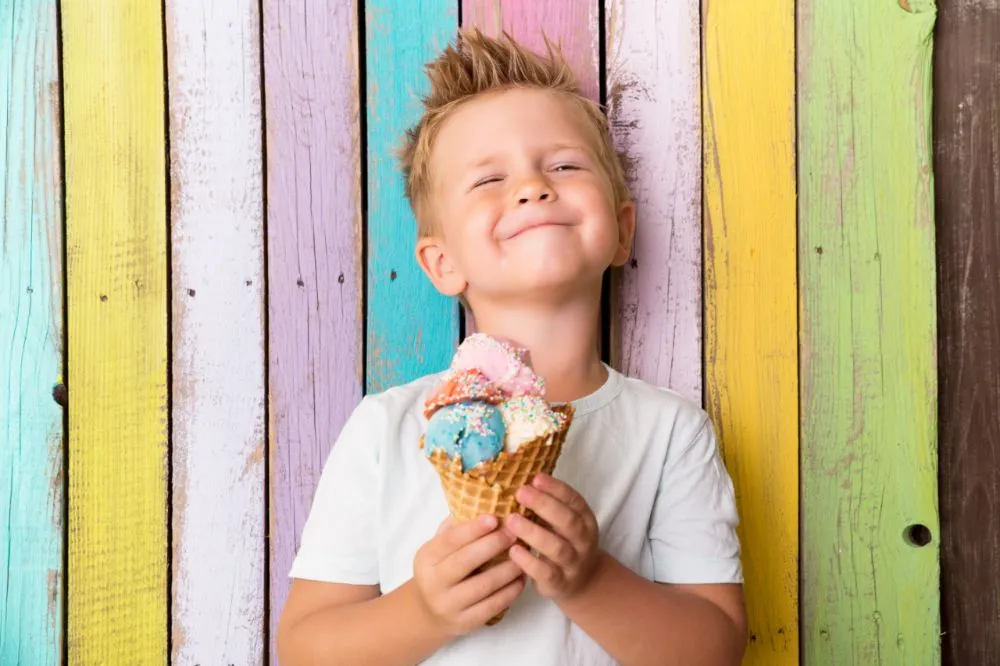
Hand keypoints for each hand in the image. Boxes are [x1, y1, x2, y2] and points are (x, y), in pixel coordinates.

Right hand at [412, 515, 525, 636]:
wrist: (429, 613)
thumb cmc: (442, 568)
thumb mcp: (440, 546)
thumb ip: (457, 525)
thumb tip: (482, 497)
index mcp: (426, 558)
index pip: (450, 540)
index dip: (473, 529)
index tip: (495, 517)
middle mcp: (434, 583)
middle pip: (465, 562)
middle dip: (493, 545)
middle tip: (514, 532)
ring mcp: (449, 606)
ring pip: (483, 586)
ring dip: (508, 568)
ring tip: (524, 554)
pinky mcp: (466, 623)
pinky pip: (493, 606)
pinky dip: (511, 591)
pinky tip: (522, 578)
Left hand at [505, 474, 599, 601]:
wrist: (583, 582)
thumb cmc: (565, 543)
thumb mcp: (564, 523)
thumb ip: (548, 507)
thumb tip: (518, 482)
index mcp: (585, 520)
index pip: (574, 500)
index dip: (556, 488)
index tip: (536, 478)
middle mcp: (583, 541)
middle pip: (568, 521)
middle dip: (544, 505)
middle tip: (521, 493)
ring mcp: (573, 563)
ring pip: (557, 547)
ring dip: (533, 532)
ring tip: (511, 520)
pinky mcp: (560, 583)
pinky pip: (546, 573)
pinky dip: (529, 561)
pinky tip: (513, 551)